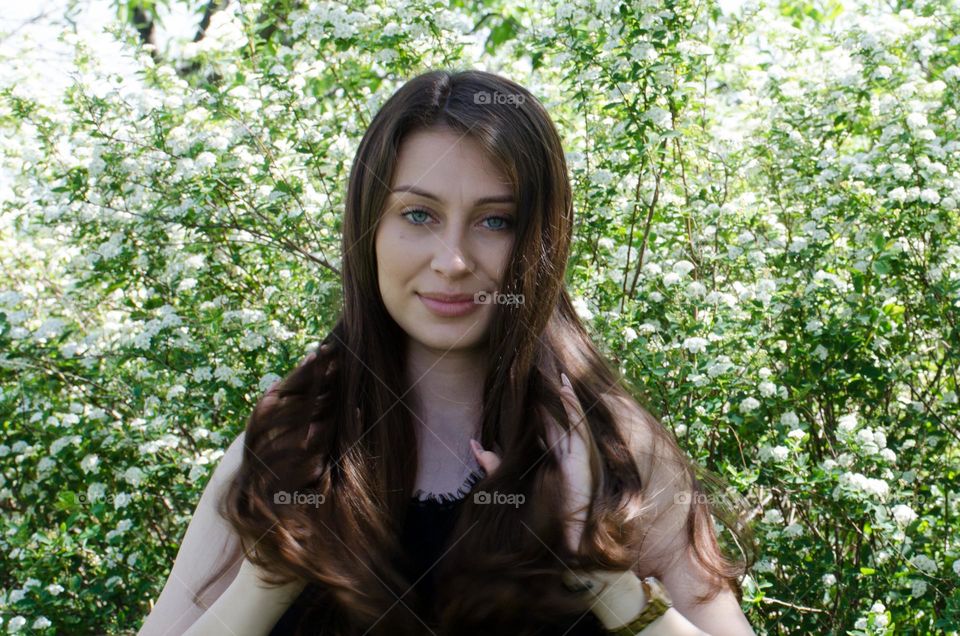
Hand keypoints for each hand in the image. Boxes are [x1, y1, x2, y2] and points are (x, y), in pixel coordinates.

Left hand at [470, 372, 592, 553]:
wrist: (554, 538)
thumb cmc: (534, 512)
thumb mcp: (506, 478)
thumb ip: (491, 462)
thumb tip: (472, 444)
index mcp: (551, 457)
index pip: (548, 425)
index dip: (543, 405)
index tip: (533, 385)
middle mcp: (565, 455)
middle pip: (560, 419)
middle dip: (556, 397)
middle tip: (549, 372)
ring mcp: (575, 457)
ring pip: (572, 420)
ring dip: (567, 398)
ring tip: (559, 376)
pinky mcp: (580, 460)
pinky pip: (577, 429)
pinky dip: (572, 410)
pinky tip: (565, 392)